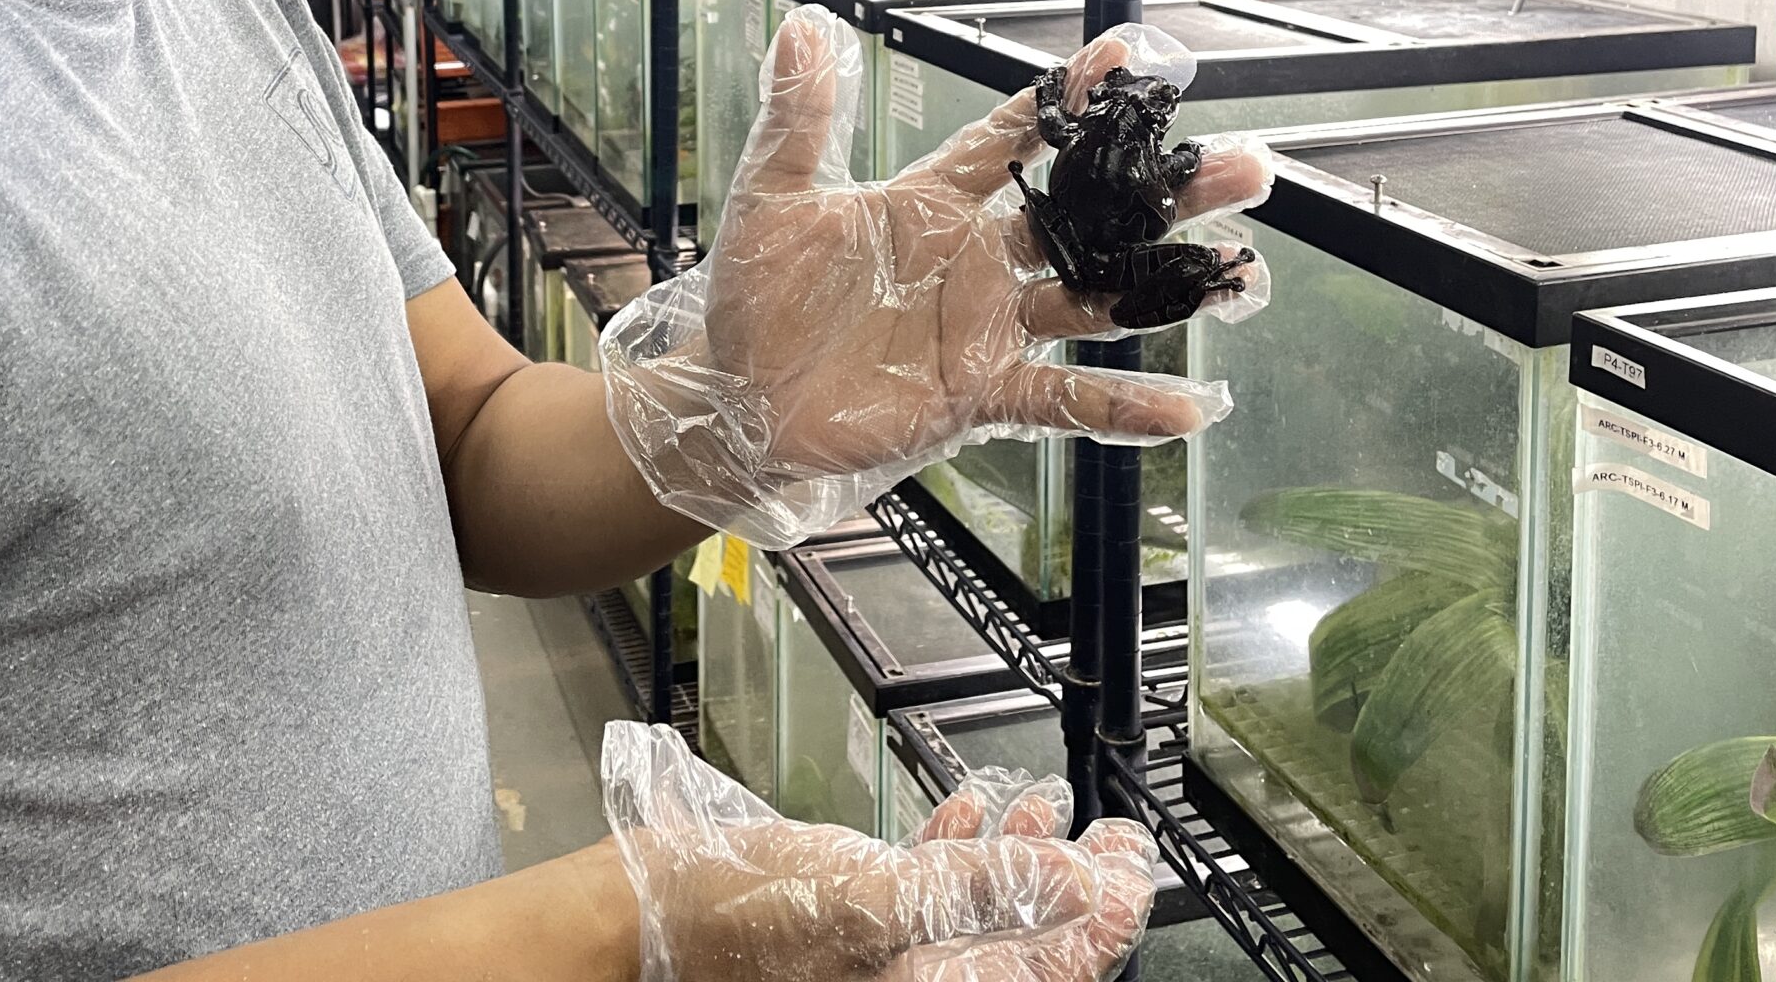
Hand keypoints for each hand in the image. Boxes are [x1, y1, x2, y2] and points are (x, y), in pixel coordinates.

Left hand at [599, 6, 1268, 544]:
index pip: (1017, 136)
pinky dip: (1124, 406)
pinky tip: (1189, 408)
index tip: (1132, 57)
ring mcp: (987, 327)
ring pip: (1097, 297)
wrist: (736, 396)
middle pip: (1088, 214)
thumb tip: (803, 27)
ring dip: (1168, 287)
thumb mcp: (771, 197)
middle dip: (1165, 191)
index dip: (1072, 99)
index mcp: (936, 200)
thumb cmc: (757, 296)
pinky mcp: (980, 393)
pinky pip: (1064, 397)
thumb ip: (800, 117)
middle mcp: (978, 259)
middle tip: (1245, 165)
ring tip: (1244, 272)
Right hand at [607, 724, 1160, 981]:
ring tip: (1061, 812)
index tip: (1137, 868)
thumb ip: (971, 890)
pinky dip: (959, 851)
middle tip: (1121, 836)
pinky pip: (927, 893)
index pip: (1045, 968)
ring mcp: (882, 954)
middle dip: (1076, 888)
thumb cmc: (736, 921)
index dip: (1101, 920)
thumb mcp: (867, 901)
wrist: (638, 919)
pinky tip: (976, 810)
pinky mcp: (852, 921)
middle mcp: (912, 981)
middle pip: (1023, 943)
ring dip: (1024, 863)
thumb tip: (1078, 883)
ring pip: (980, 914)